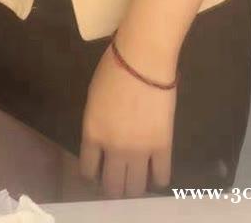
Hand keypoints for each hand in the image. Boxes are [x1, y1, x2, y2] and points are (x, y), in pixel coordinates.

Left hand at [78, 44, 175, 197]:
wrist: (142, 61)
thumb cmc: (112, 70)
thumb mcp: (93, 99)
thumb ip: (97, 125)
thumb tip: (103, 141)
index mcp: (92, 134)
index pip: (88, 171)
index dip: (92, 176)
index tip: (96, 175)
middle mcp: (114, 149)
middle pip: (113, 187)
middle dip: (113, 189)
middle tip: (117, 182)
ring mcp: (140, 151)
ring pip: (136, 189)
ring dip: (134, 188)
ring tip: (136, 180)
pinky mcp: (163, 147)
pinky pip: (161, 176)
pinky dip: (158, 180)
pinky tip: (156, 174)